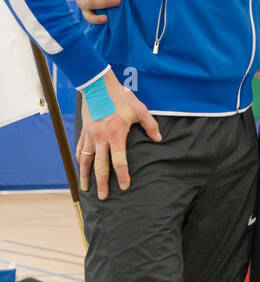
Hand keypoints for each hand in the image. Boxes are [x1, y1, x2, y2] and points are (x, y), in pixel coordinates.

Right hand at [76, 69, 161, 199]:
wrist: (98, 85)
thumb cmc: (120, 97)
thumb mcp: (140, 110)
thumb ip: (151, 126)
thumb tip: (159, 139)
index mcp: (116, 135)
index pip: (119, 161)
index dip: (123, 175)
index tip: (124, 187)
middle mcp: (101, 139)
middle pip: (100, 166)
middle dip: (102, 183)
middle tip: (103, 197)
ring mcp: (90, 136)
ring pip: (85, 160)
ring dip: (85, 175)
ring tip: (86, 188)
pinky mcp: (84, 130)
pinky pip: (80, 148)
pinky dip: (79, 159)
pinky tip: (80, 167)